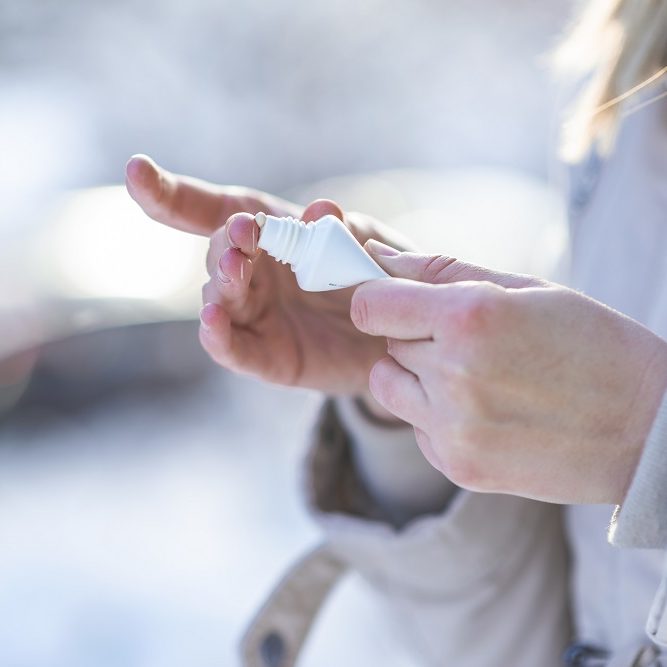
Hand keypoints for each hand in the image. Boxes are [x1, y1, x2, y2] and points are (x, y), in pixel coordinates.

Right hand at [125, 155, 411, 395]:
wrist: (402, 335)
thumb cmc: (379, 278)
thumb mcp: (370, 245)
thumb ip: (344, 230)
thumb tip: (321, 210)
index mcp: (270, 235)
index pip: (213, 211)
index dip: (170, 194)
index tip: (135, 172)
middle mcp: (252, 273)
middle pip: (219, 252)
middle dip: (228, 241)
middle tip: (246, 233)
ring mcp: (256, 316)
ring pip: (220, 298)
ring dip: (222, 283)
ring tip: (235, 269)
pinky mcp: (267, 357)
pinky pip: (234, 349)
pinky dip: (219, 337)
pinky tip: (212, 322)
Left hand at [351, 242, 666, 503]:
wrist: (645, 428)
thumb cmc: (591, 344)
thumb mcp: (525, 288)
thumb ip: (442, 270)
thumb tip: (379, 258)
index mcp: (470, 317)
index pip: (369, 306)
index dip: (379, 300)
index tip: (397, 303)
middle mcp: (454, 375)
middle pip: (388, 343)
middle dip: (417, 336)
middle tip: (471, 341)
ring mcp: (454, 428)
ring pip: (390, 386)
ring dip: (417, 376)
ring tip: (474, 376)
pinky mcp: (458, 466)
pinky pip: (415, 427)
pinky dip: (436, 416)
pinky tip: (487, 412)